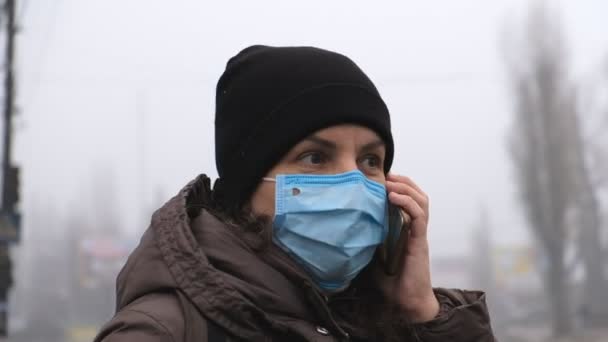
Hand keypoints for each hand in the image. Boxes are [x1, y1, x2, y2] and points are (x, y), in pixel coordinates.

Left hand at [374, 173, 438, 322]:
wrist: (407, 303)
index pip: (407, 200)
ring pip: (421, 201)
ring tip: (390, 182)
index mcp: (405, 229)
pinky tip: (393, 197)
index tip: (381, 177)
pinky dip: (407, 202)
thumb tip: (344, 230)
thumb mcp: (373, 256)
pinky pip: (419, 216)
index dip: (397, 186)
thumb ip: (366, 241)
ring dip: (406, 187)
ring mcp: (419, 234)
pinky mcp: (420, 242)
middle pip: (418, 195)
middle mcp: (414, 229)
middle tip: (387, 174)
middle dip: (403, 181)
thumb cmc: (392, 283)